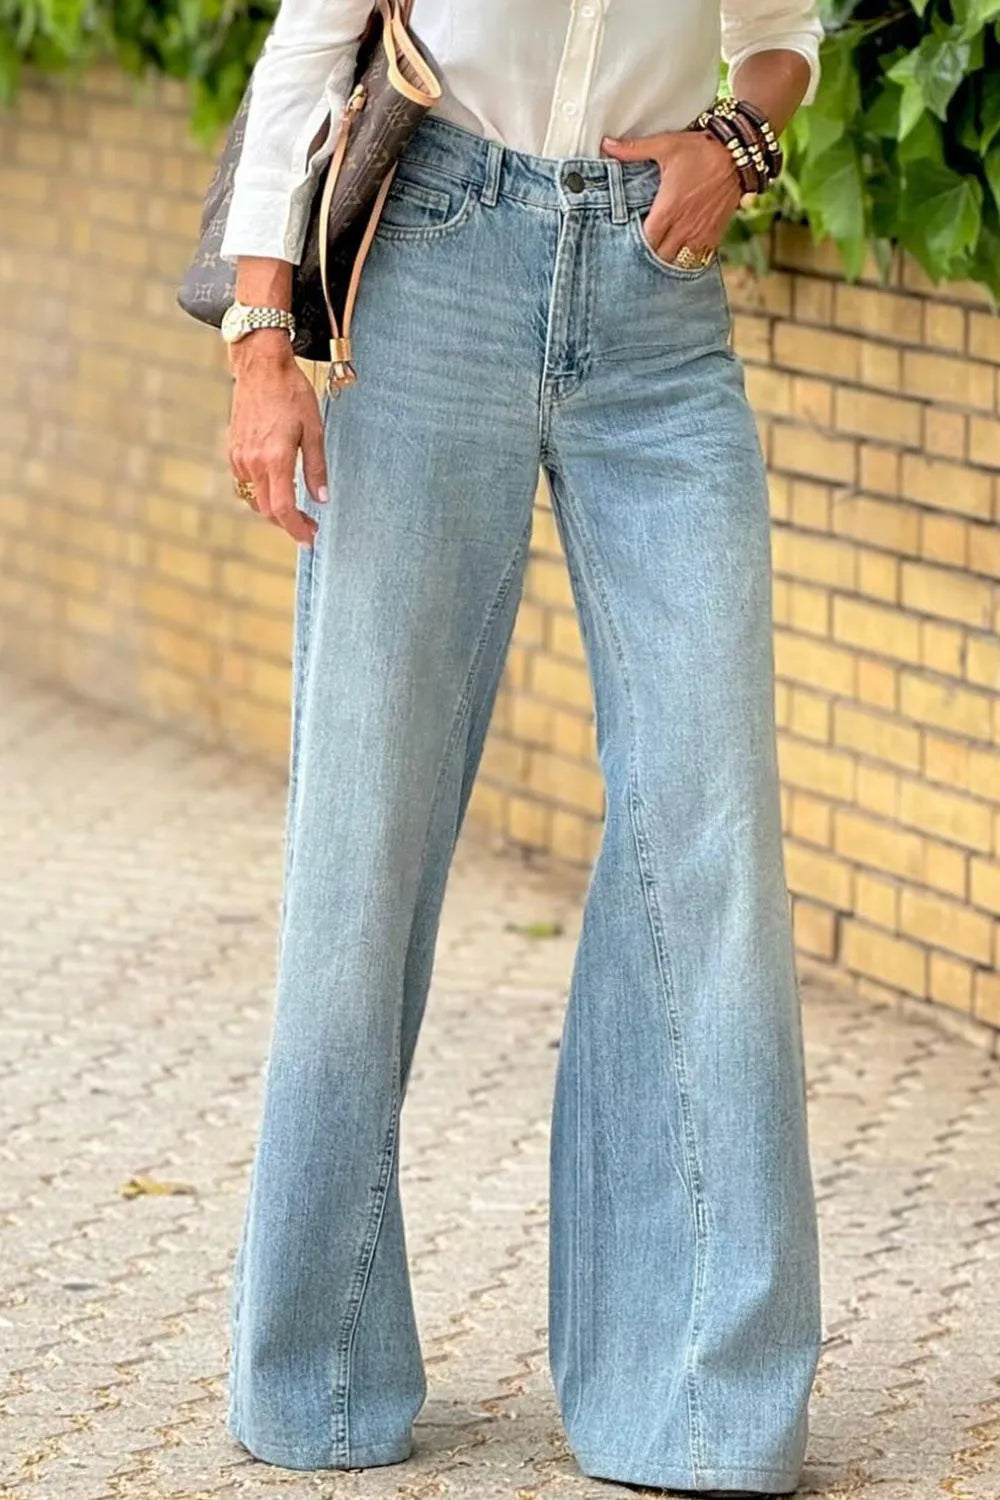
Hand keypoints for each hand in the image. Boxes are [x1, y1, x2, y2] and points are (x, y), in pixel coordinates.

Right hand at [227, 329, 327, 546]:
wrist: (261, 366)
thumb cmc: (291, 393)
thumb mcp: (314, 430)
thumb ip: (317, 468)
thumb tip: (322, 499)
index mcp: (275, 458)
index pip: (283, 509)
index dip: (297, 529)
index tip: (310, 538)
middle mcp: (253, 462)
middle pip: (267, 510)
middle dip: (288, 523)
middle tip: (309, 526)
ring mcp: (239, 457)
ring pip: (254, 498)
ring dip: (274, 509)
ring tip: (296, 510)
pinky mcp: (233, 450)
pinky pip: (245, 483)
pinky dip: (261, 492)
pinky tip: (277, 486)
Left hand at [602, 128, 741, 265]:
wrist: (739, 154)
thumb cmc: (701, 149)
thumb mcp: (665, 146)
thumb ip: (634, 150)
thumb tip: (606, 145)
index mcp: (668, 209)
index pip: (646, 241)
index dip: (636, 243)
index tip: (630, 237)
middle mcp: (683, 226)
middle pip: (660, 256)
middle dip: (651, 253)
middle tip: (643, 245)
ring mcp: (700, 233)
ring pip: (679, 260)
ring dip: (669, 257)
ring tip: (661, 250)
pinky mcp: (715, 233)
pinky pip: (698, 257)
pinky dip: (688, 256)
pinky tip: (681, 249)